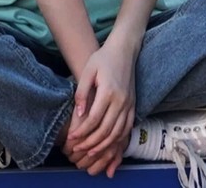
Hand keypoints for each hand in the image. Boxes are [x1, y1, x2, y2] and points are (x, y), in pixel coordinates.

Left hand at [67, 41, 135, 166]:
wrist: (123, 52)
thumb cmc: (102, 59)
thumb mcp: (88, 71)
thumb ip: (82, 92)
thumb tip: (78, 114)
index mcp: (108, 92)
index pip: (94, 119)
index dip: (82, 131)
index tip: (71, 138)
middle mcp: (121, 101)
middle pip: (106, 130)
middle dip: (91, 142)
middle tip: (78, 149)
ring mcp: (130, 105)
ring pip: (118, 133)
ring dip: (104, 145)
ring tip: (91, 151)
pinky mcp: (134, 107)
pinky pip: (127, 129)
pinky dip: (117, 140)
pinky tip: (108, 144)